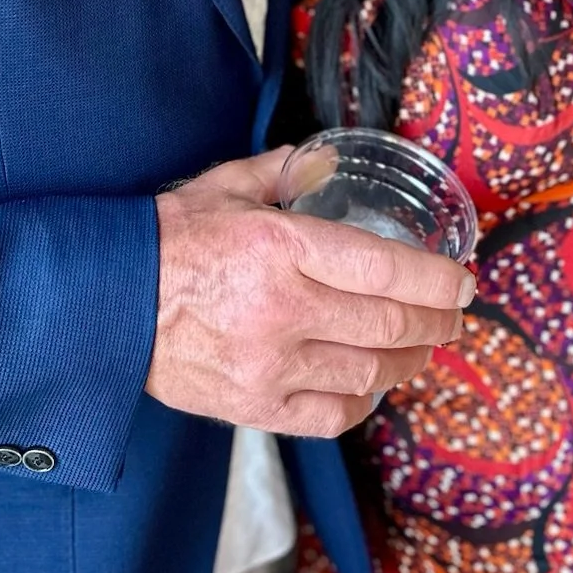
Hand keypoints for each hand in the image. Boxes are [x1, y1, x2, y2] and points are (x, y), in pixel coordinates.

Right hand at [145, 148, 473, 438]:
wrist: (108, 302)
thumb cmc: (168, 238)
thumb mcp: (226, 184)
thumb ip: (285, 169)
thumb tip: (330, 158)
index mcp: (279, 247)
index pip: (384, 269)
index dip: (437, 279)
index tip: (464, 280)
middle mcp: (283, 310)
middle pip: (390, 324)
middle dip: (437, 319)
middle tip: (454, 312)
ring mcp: (270, 365)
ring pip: (370, 373)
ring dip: (410, 360)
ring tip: (424, 344)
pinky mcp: (255, 405)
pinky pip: (333, 414)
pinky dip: (365, 399)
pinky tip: (375, 381)